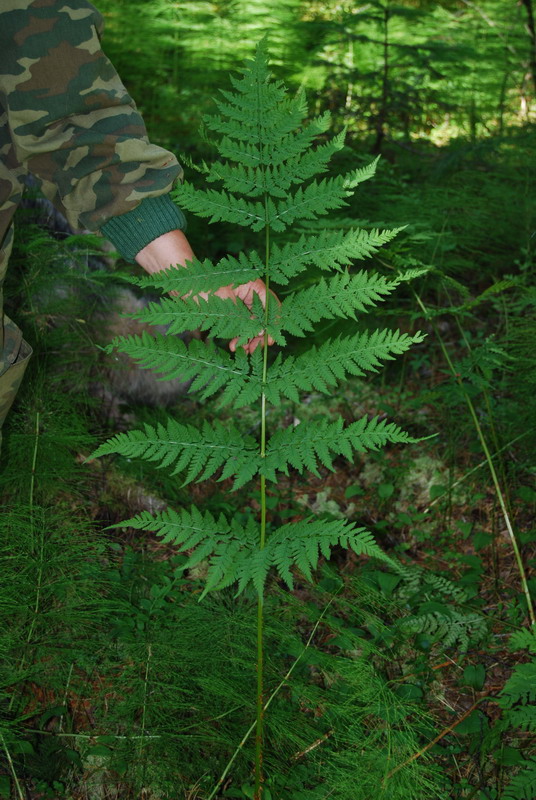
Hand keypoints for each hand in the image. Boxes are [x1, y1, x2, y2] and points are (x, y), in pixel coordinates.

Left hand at [135, 230, 277, 352]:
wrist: (178, 285)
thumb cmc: (201, 287)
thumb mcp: (225, 304)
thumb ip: (245, 318)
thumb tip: (262, 331)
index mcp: (252, 286)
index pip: (271, 305)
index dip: (272, 324)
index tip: (269, 340)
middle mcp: (248, 295)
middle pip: (262, 318)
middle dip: (259, 335)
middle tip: (255, 349)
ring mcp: (239, 304)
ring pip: (251, 325)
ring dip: (248, 339)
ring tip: (242, 350)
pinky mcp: (229, 313)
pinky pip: (239, 327)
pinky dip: (238, 337)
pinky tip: (233, 346)